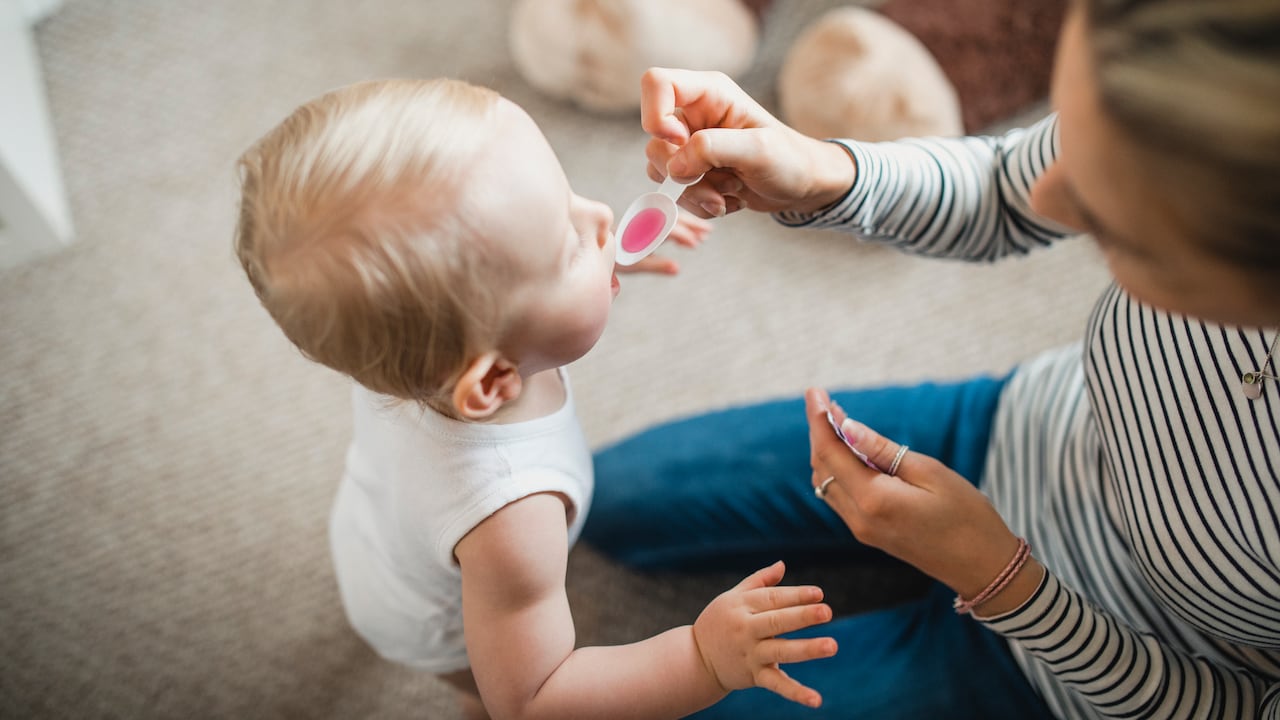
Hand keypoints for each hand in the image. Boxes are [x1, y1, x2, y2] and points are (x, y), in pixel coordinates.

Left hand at [615, 210, 711, 274]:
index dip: (681, 234)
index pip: (665, 228)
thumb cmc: (615, 258)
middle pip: (672, 217)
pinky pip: (667, 219)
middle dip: (691, 224)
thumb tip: (678, 268)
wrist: (599, 247)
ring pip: (671, 217)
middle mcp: (645, 220)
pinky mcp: (647, 221)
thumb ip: (656, 265)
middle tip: (708, 232)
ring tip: (705, 233)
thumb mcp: (635, 264)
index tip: (695, 243)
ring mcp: (647, 219)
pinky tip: (689, 236)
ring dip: (689, 224)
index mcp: (642, 230)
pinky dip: (680, 225)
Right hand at [639, 68, 855, 217]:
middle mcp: (693, 115)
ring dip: (694, 192)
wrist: (803, 186)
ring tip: (731, 192)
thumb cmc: (789, 159)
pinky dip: (699, 203)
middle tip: (720, 182)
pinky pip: (674, 191)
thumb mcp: (757, 149)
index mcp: (708, 93)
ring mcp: (690, 144)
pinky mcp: (692, 171)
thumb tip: (674, 168)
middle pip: (654, 140)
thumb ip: (712, 149)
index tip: (680, 142)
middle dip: (683, 172)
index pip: (656, 84)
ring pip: (662, 171)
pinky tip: (729, 199)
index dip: (656, 115)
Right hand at [692, 561, 836, 708]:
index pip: (773, 598)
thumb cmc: (719, 622)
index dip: (796, 595)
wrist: (696, 659)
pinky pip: (777, 684)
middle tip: (827, 611)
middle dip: (802, 615)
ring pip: (781, 650)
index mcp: (742, 606)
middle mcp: (746, 629)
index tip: (819, 593)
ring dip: (807, 649)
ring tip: (832, 645)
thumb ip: (759, 581)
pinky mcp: (754, 676)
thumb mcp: (732, 597)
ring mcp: (751, 654)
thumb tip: (783, 564)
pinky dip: (797, 693)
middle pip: (777, 621)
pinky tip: (816, 700)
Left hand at [806, 388, 1043, 614]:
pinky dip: (838, 469)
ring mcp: (862, 529)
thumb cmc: (967, 516)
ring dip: (826, 450)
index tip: (814, 391)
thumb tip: (847, 427)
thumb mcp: (929, 472)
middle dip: (820, 431)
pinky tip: (850, 450)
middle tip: (825, 400)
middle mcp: (859, 518)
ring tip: (836, 419)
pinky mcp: (870, 534)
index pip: (830, 452)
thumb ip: (883, 450)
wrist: (982, 567)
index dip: (819, 419)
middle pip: (822, 467)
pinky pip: (840, 497)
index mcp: (873, 500)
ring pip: (826, 483)